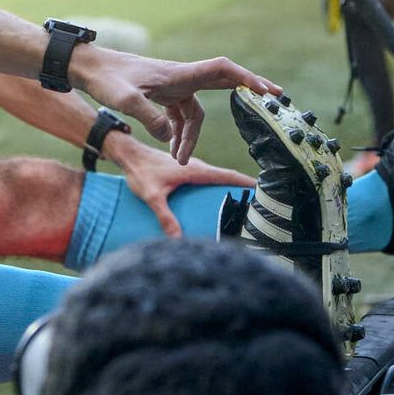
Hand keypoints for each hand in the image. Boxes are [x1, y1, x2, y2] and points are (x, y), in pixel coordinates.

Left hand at [71, 44, 280, 164]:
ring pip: (194, 111)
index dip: (247, 78)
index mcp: (178, 74)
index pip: (221, 70)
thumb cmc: (105, 79)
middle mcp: (179, 77)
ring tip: (181, 160)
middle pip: (222, 83)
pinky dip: (179, 132)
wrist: (86, 68)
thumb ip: (149, 118)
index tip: (266, 91)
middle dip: (246, 93)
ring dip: (191, 135)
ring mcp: (170, 85)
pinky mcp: (160, 93)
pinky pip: (179, 114)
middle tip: (273, 101)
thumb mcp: (125, 101)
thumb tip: (169, 138)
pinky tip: (171, 149)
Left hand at [105, 136, 253, 236]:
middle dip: (243, 189)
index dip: (247, 182)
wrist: (128, 155)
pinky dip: (217, 187)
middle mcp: (197, 167)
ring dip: (230, 188)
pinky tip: (216, 199)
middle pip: (226, 178)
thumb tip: (177, 239)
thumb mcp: (152, 196)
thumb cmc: (140, 171)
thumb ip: (165, 217)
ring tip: (243, 205)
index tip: (265, 189)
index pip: (228, 176)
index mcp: (196, 170)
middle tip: (259, 206)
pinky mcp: (184, 171)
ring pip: (216, 179)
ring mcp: (191, 168)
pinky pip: (207, 180)